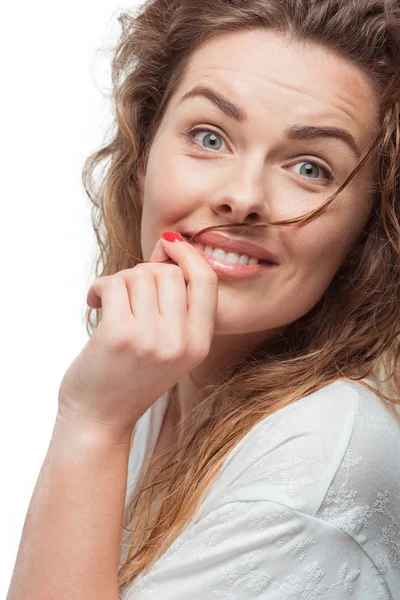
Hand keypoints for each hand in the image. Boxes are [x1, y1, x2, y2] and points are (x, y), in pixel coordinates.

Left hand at [57, 233, 217, 441]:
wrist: (99, 419)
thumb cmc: (129, 378)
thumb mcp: (171, 349)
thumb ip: (178, 307)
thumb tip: (169, 247)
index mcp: (199, 344)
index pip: (206, 280)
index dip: (188, 254)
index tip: (168, 245)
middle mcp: (181, 342)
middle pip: (169, 272)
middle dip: (143, 273)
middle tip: (126, 292)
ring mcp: (152, 339)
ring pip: (139, 275)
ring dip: (119, 282)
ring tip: (109, 302)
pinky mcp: (120, 336)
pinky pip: (113, 284)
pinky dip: (99, 287)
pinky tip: (94, 303)